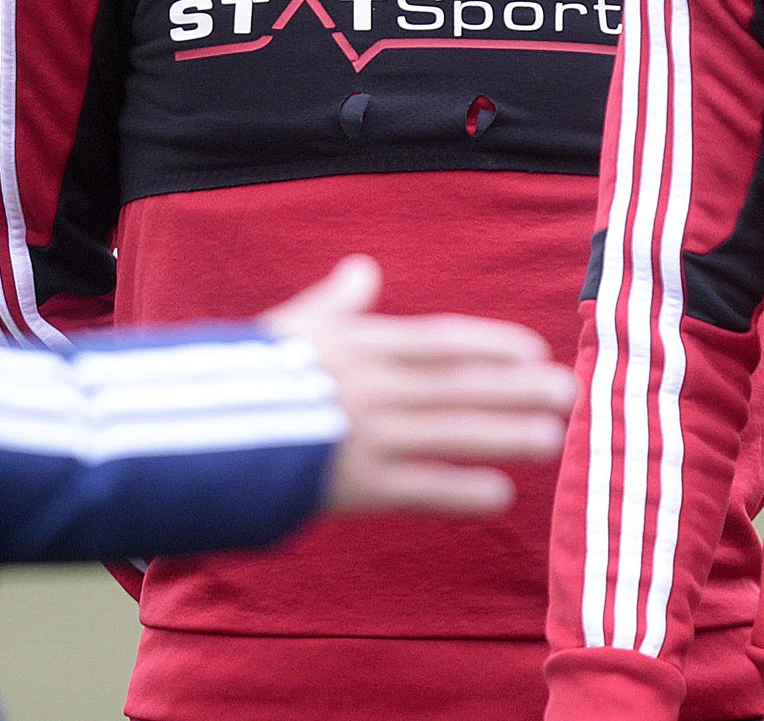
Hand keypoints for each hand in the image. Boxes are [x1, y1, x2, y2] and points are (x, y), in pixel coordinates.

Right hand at [263, 255, 575, 516]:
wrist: (195, 429)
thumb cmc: (246, 373)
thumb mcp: (293, 326)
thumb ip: (337, 302)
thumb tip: (361, 269)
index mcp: (361, 346)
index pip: (441, 340)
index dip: (491, 345)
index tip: (533, 349)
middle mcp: (373, 386)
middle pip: (461, 384)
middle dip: (518, 387)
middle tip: (569, 390)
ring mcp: (366, 435)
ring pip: (452, 432)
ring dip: (506, 434)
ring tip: (553, 437)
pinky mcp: (354, 484)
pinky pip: (419, 488)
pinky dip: (460, 491)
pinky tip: (500, 494)